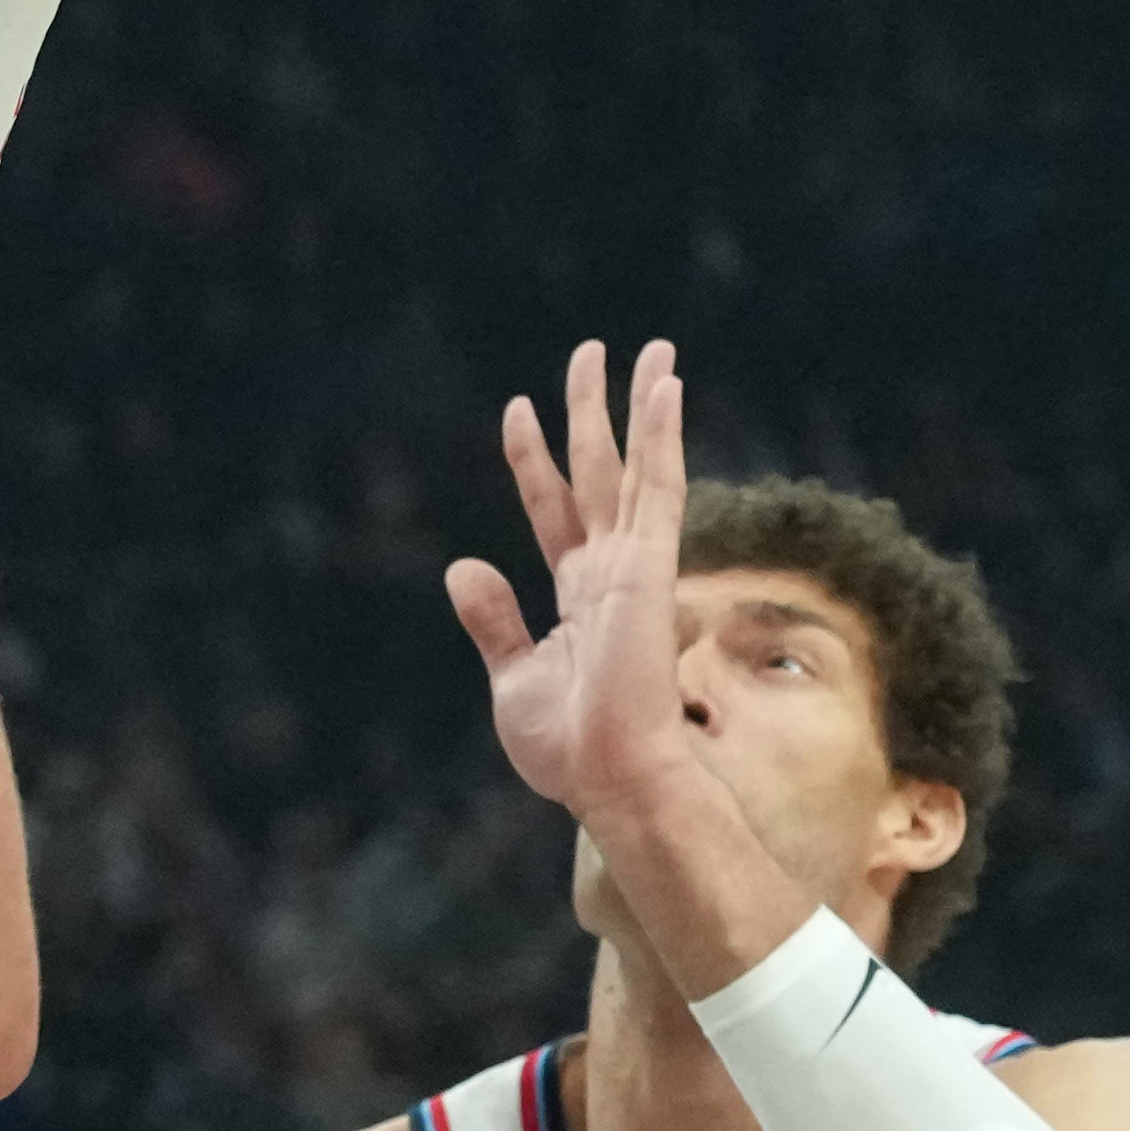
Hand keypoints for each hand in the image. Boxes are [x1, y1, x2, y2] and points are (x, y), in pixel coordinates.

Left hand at [441, 337, 701, 837]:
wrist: (609, 780)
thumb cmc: (569, 747)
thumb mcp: (512, 678)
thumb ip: (493, 620)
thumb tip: (463, 565)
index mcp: (579, 595)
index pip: (554, 510)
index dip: (533, 460)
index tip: (517, 409)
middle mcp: (611, 571)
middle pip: (599, 473)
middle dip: (593, 412)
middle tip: (593, 351)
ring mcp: (635, 566)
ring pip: (636, 468)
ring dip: (641, 407)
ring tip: (650, 350)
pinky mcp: (651, 568)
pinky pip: (658, 488)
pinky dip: (662, 437)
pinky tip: (666, 389)